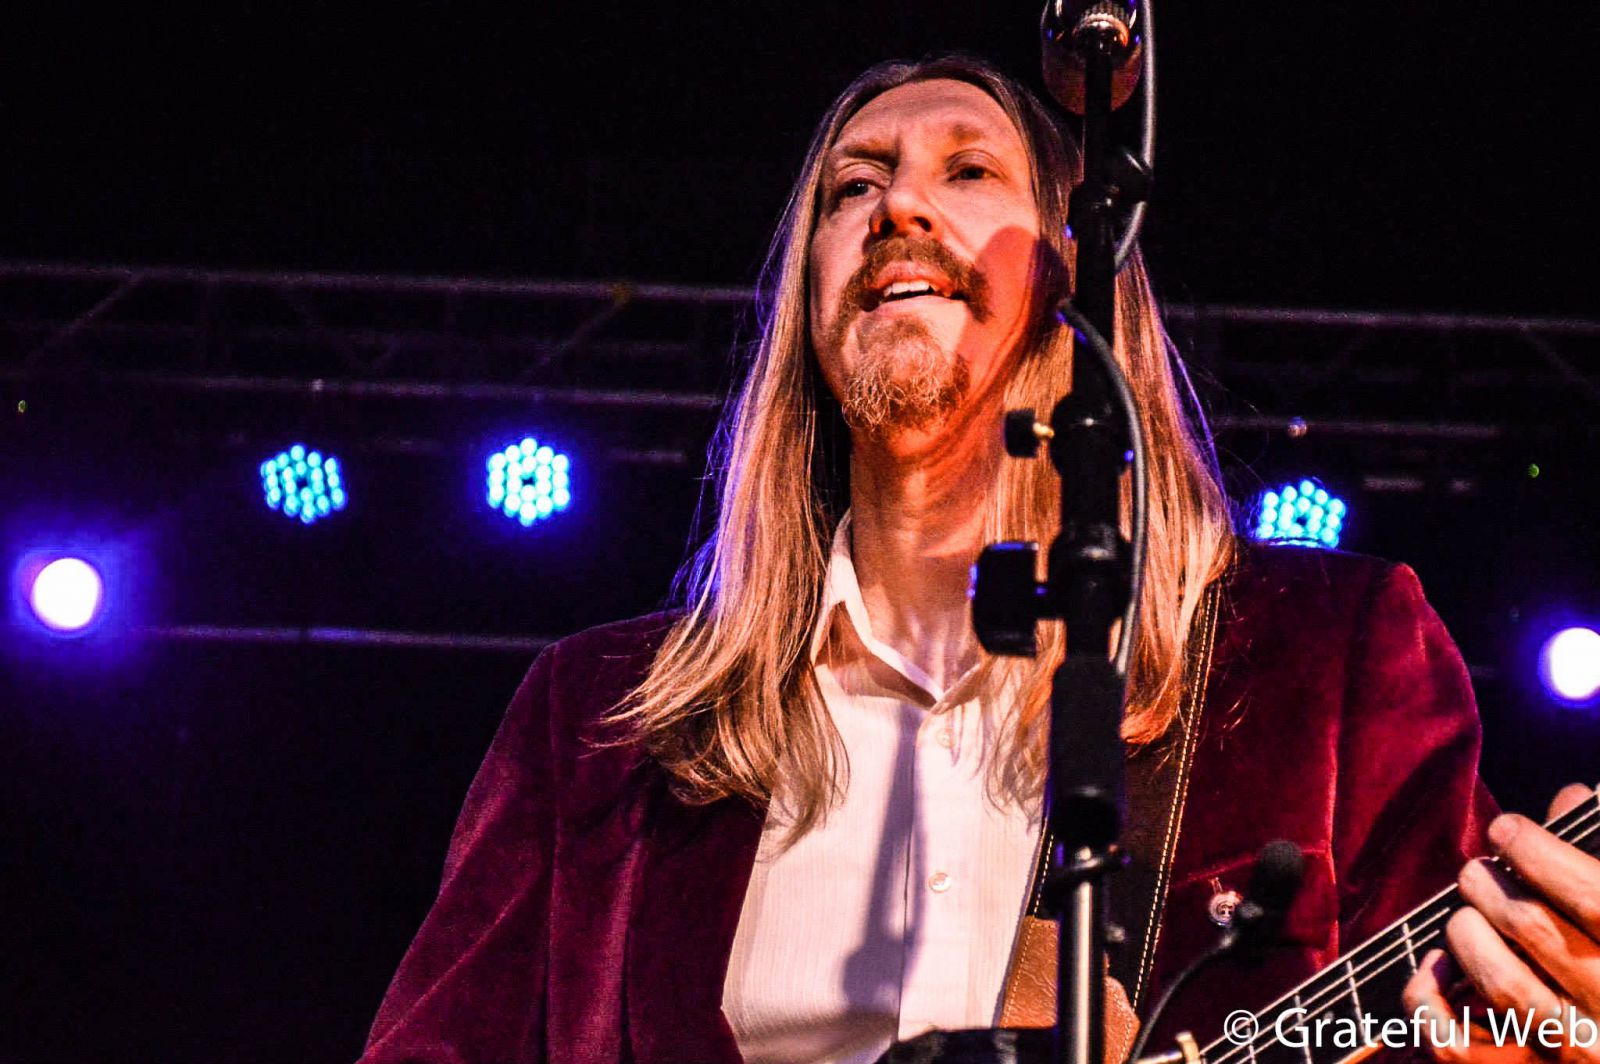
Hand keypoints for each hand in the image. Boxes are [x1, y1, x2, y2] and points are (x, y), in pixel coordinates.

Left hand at [1402, 783, 1599, 1062]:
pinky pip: (1455, 1045)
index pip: (1593, 896)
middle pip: (1533, 927)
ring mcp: (1573, 1053)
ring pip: (1500, 982)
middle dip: (1489, 883)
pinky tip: (1433, 972)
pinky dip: (1427, 1001)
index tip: (1507, 831)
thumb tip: (1571, 797)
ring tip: (1467, 915)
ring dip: (1466, 932)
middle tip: (1478, 873)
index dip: (1540, 852)